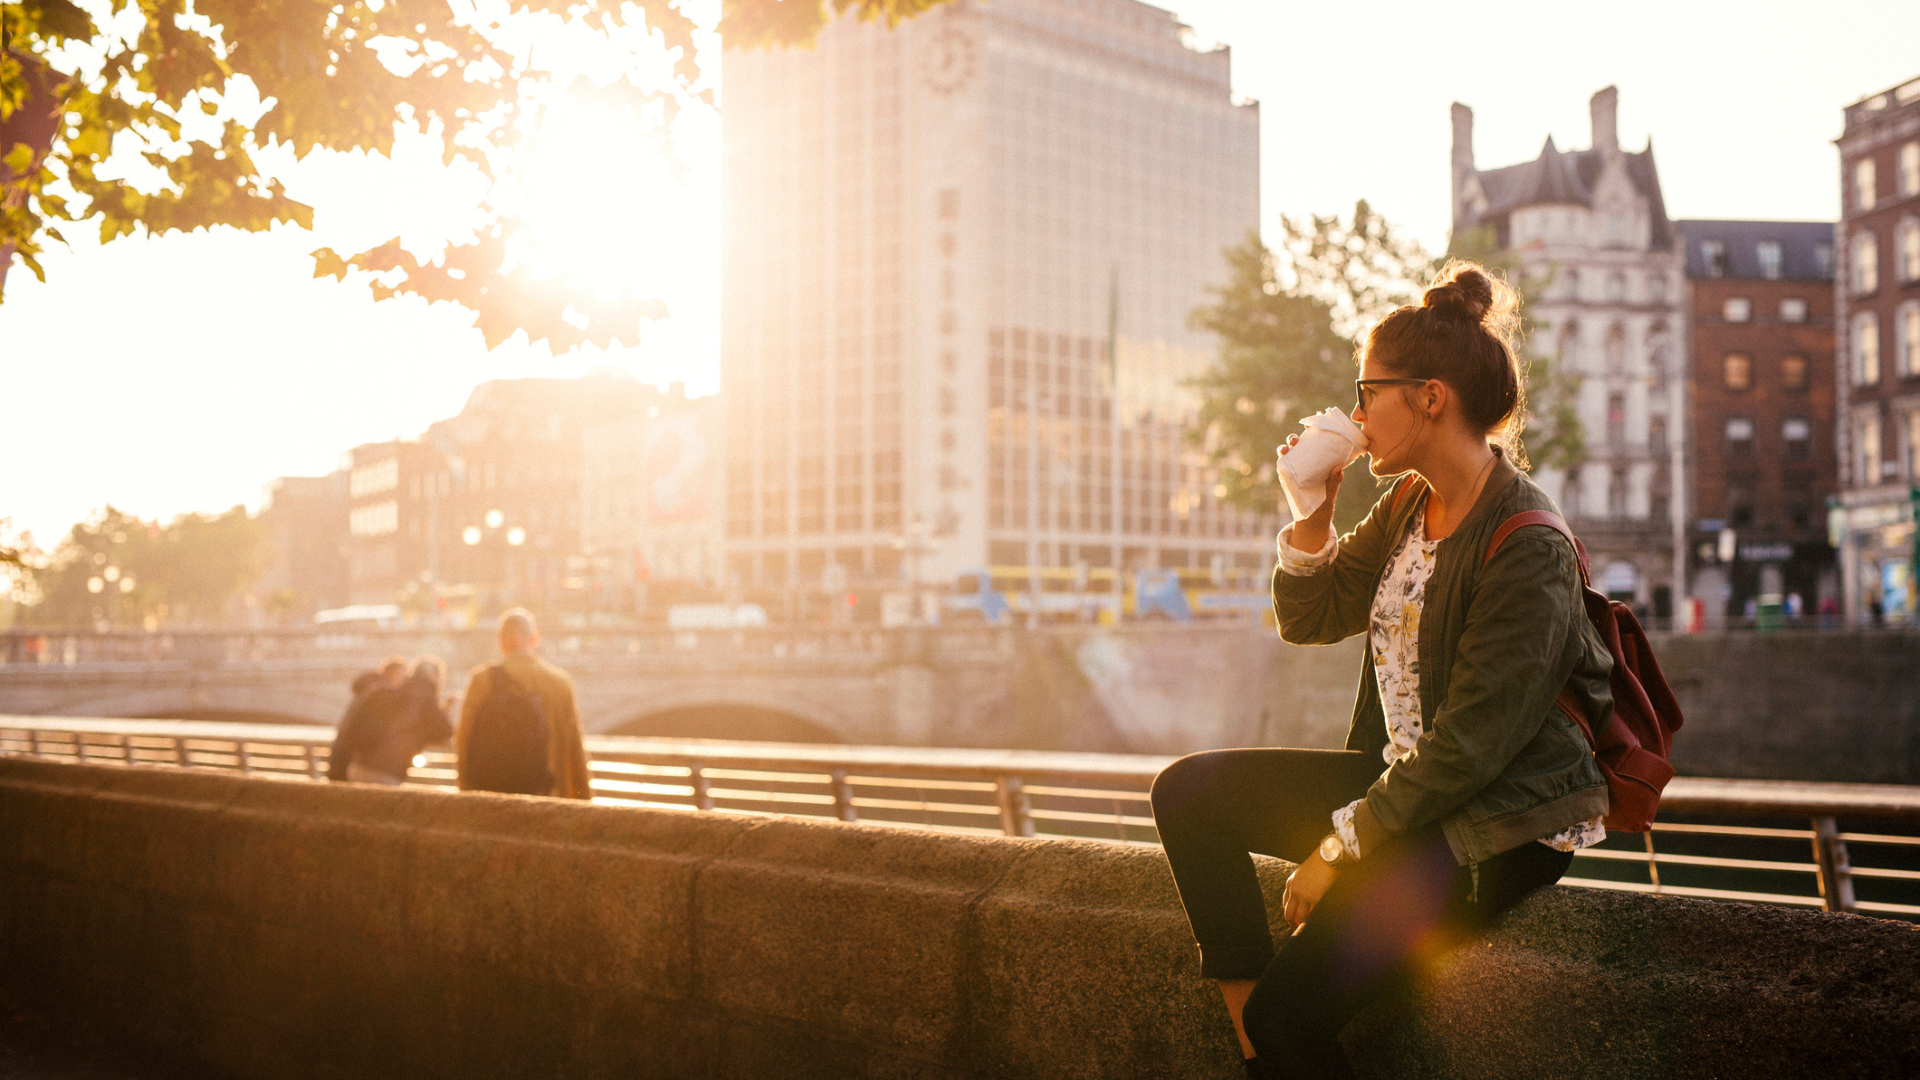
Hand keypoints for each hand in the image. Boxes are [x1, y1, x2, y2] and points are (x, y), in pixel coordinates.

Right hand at [1279, 433, 1343, 551]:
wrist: (1312, 519)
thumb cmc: (1324, 501)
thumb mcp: (1331, 491)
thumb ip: (1334, 481)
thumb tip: (1338, 468)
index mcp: (1319, 461)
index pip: (1316, 442)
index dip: (1313, 431)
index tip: (1311, 423)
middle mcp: (1305, 461)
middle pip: (1298, 445)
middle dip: (1295, 438)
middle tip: (1296, 439)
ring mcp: (1295, 469)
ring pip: (1288, 453)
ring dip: (1285, 448)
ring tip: (1286, 449)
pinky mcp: (1286, 478)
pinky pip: (1282, 466)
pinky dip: (1281, 460)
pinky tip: (1281, 457)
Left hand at [1282, 850, 1337, 929]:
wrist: (1328, 856)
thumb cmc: (1319, 863)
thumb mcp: (1303, 873)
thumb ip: (1300, 885)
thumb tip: (1304, 899)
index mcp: (1290, 883)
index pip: (1285, 904)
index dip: (1290, 913)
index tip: (1295, 919)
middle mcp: (1294, 890)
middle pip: (1288, 913)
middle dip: (1292, 923)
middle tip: (1298, 929)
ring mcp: (1304, 895)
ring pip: (1298, 917)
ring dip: (1302, 925)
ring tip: (1307, 929)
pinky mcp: (1315, 898)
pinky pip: (1311, 915)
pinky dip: (1312, 921)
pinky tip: (1316, 924)